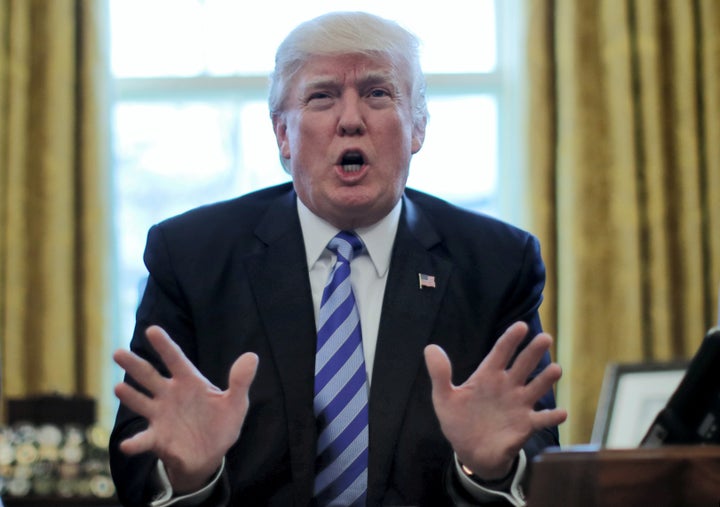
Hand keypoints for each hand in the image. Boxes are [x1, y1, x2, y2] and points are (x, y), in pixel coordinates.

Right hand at [113, 325, 258, 492]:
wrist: (210, 455)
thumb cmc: (222, 423)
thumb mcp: (236, 403)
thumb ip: (241, 381)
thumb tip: (252, 356)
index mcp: (190, 381)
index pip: (176, 359)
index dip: (164, 345)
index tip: (152, 330)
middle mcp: (170, 394)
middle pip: (150, 376)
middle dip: (134, 364)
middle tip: (118, 353)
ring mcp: (160, 415)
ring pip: (140, 401)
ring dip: (129, 395)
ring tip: (118, 387)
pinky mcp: (157, 438)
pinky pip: (144, 439)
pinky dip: (135, 442)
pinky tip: (127, 445)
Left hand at [424, 321, 566, 479]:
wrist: (470, 452)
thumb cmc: (459, 422)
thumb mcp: (444, 398)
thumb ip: (439, 374)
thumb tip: (430, 348)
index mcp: (488, 376)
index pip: (501, 352)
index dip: (510, 339)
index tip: (521, 326)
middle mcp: (507, 386)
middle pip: (523, 364)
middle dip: (534, 351)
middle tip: (545, 338)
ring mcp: (519, 404)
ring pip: (536, 387)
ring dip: (546, 379)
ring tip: (556, 369)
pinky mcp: (525, 425)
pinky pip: (541, 419)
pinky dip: (551, 416)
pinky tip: (561, 412)